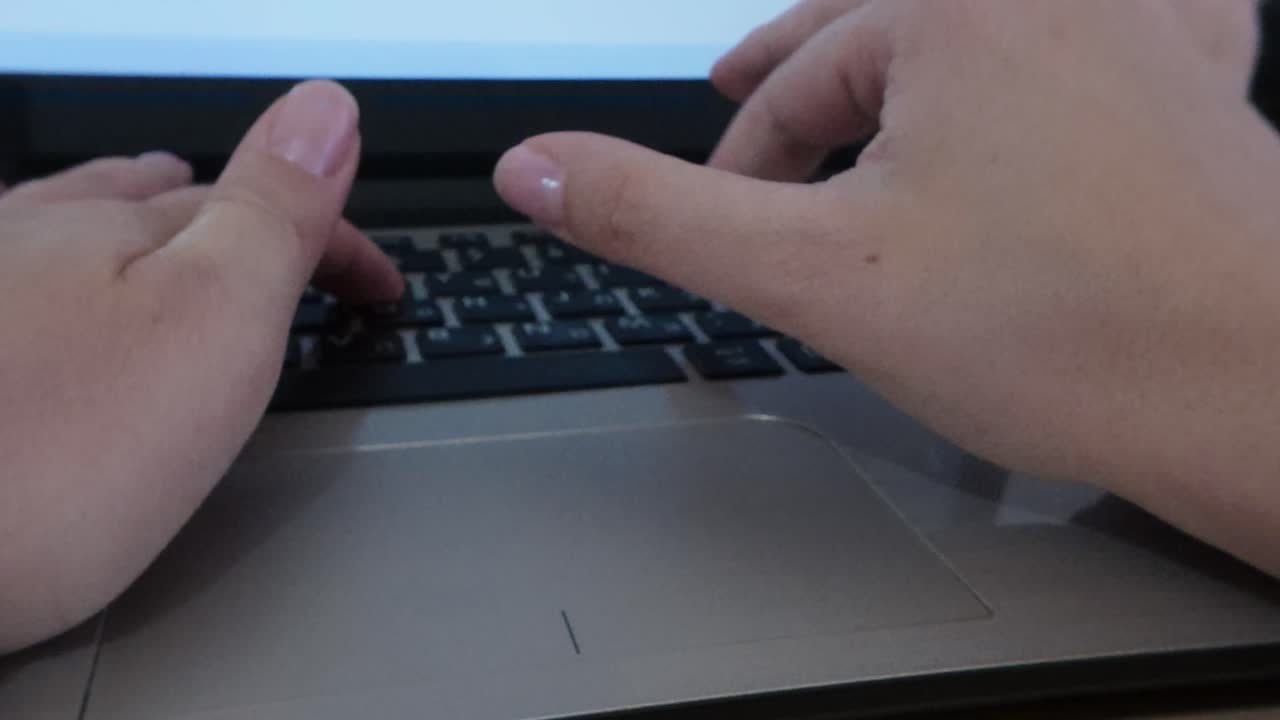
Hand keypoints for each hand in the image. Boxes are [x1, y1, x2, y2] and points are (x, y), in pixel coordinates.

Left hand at [0, 81, 401, 652]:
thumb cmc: (44, 463)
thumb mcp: (209, 321)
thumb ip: (272, 212)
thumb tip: (327, 110)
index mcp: (115, 226)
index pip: (261, 205)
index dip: (338, 244)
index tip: (380, 294)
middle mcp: (33, 237)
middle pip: (167, 208)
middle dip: (245, 224)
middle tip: (297, 255)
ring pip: (82, 227)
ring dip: (147, 225)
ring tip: (179, 223)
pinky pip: (22, 276)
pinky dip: (68, 269)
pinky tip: (55, 290)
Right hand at [494, 1, 1279, 572]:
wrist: (1264, 394)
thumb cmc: (1068, 332)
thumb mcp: (815, 275)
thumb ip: (657, 215)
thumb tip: (535, 166)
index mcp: (951, 9)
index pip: (794, 84)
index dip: (744, 166)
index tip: (736, 233)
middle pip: (880, 46)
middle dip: (812, 104)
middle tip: (756, 131)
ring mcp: (1142, 30)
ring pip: (979, 37)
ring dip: (915, 71)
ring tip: (875, 99)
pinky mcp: (1202, 83)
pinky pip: (1129, 17)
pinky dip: (1069, 38)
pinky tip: (1069, 46)